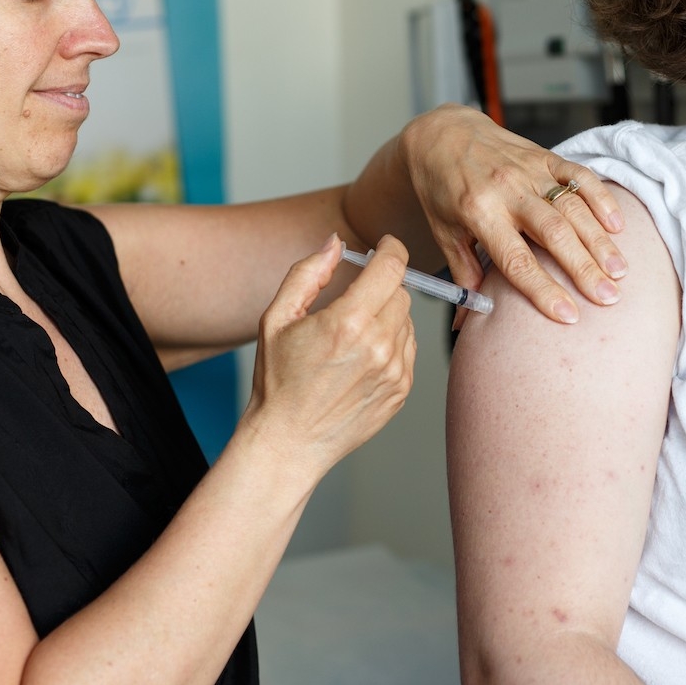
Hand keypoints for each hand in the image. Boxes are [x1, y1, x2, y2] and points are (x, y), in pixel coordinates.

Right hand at [241, 234, 416, 482]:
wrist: (289, 441)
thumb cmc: (277, 380)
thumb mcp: (276, 319)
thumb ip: (307, 274)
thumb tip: (335, 243)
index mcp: (347, 323)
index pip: (392, 267)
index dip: (392, 248)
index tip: (386, 245)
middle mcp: (378, 346)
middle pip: (401, 292)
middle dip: (381, 286)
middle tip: (354, 298)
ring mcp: (395, 371)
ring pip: (407, 320)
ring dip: (387, 316)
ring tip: (352, 336)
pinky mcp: (402, 391)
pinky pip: (409, 349)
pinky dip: (392, 343)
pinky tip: (361, 358)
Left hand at [400, 105, 626, 324]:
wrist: (440, 134)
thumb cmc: (441, 189)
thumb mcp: (444, 233)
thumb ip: (464, 272)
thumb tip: (468, 320)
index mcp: (479, 213)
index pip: (516, 260)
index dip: (544, 290)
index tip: (568, 315)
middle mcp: (507, 190)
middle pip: (554, 234)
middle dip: (584, 268)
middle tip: (608, 297)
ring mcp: (529, 171)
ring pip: (573, 207)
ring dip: (599, 241)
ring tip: (619, 271)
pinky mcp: (544, 156)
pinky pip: (579, 175)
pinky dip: (601, 199)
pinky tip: (618, 225)